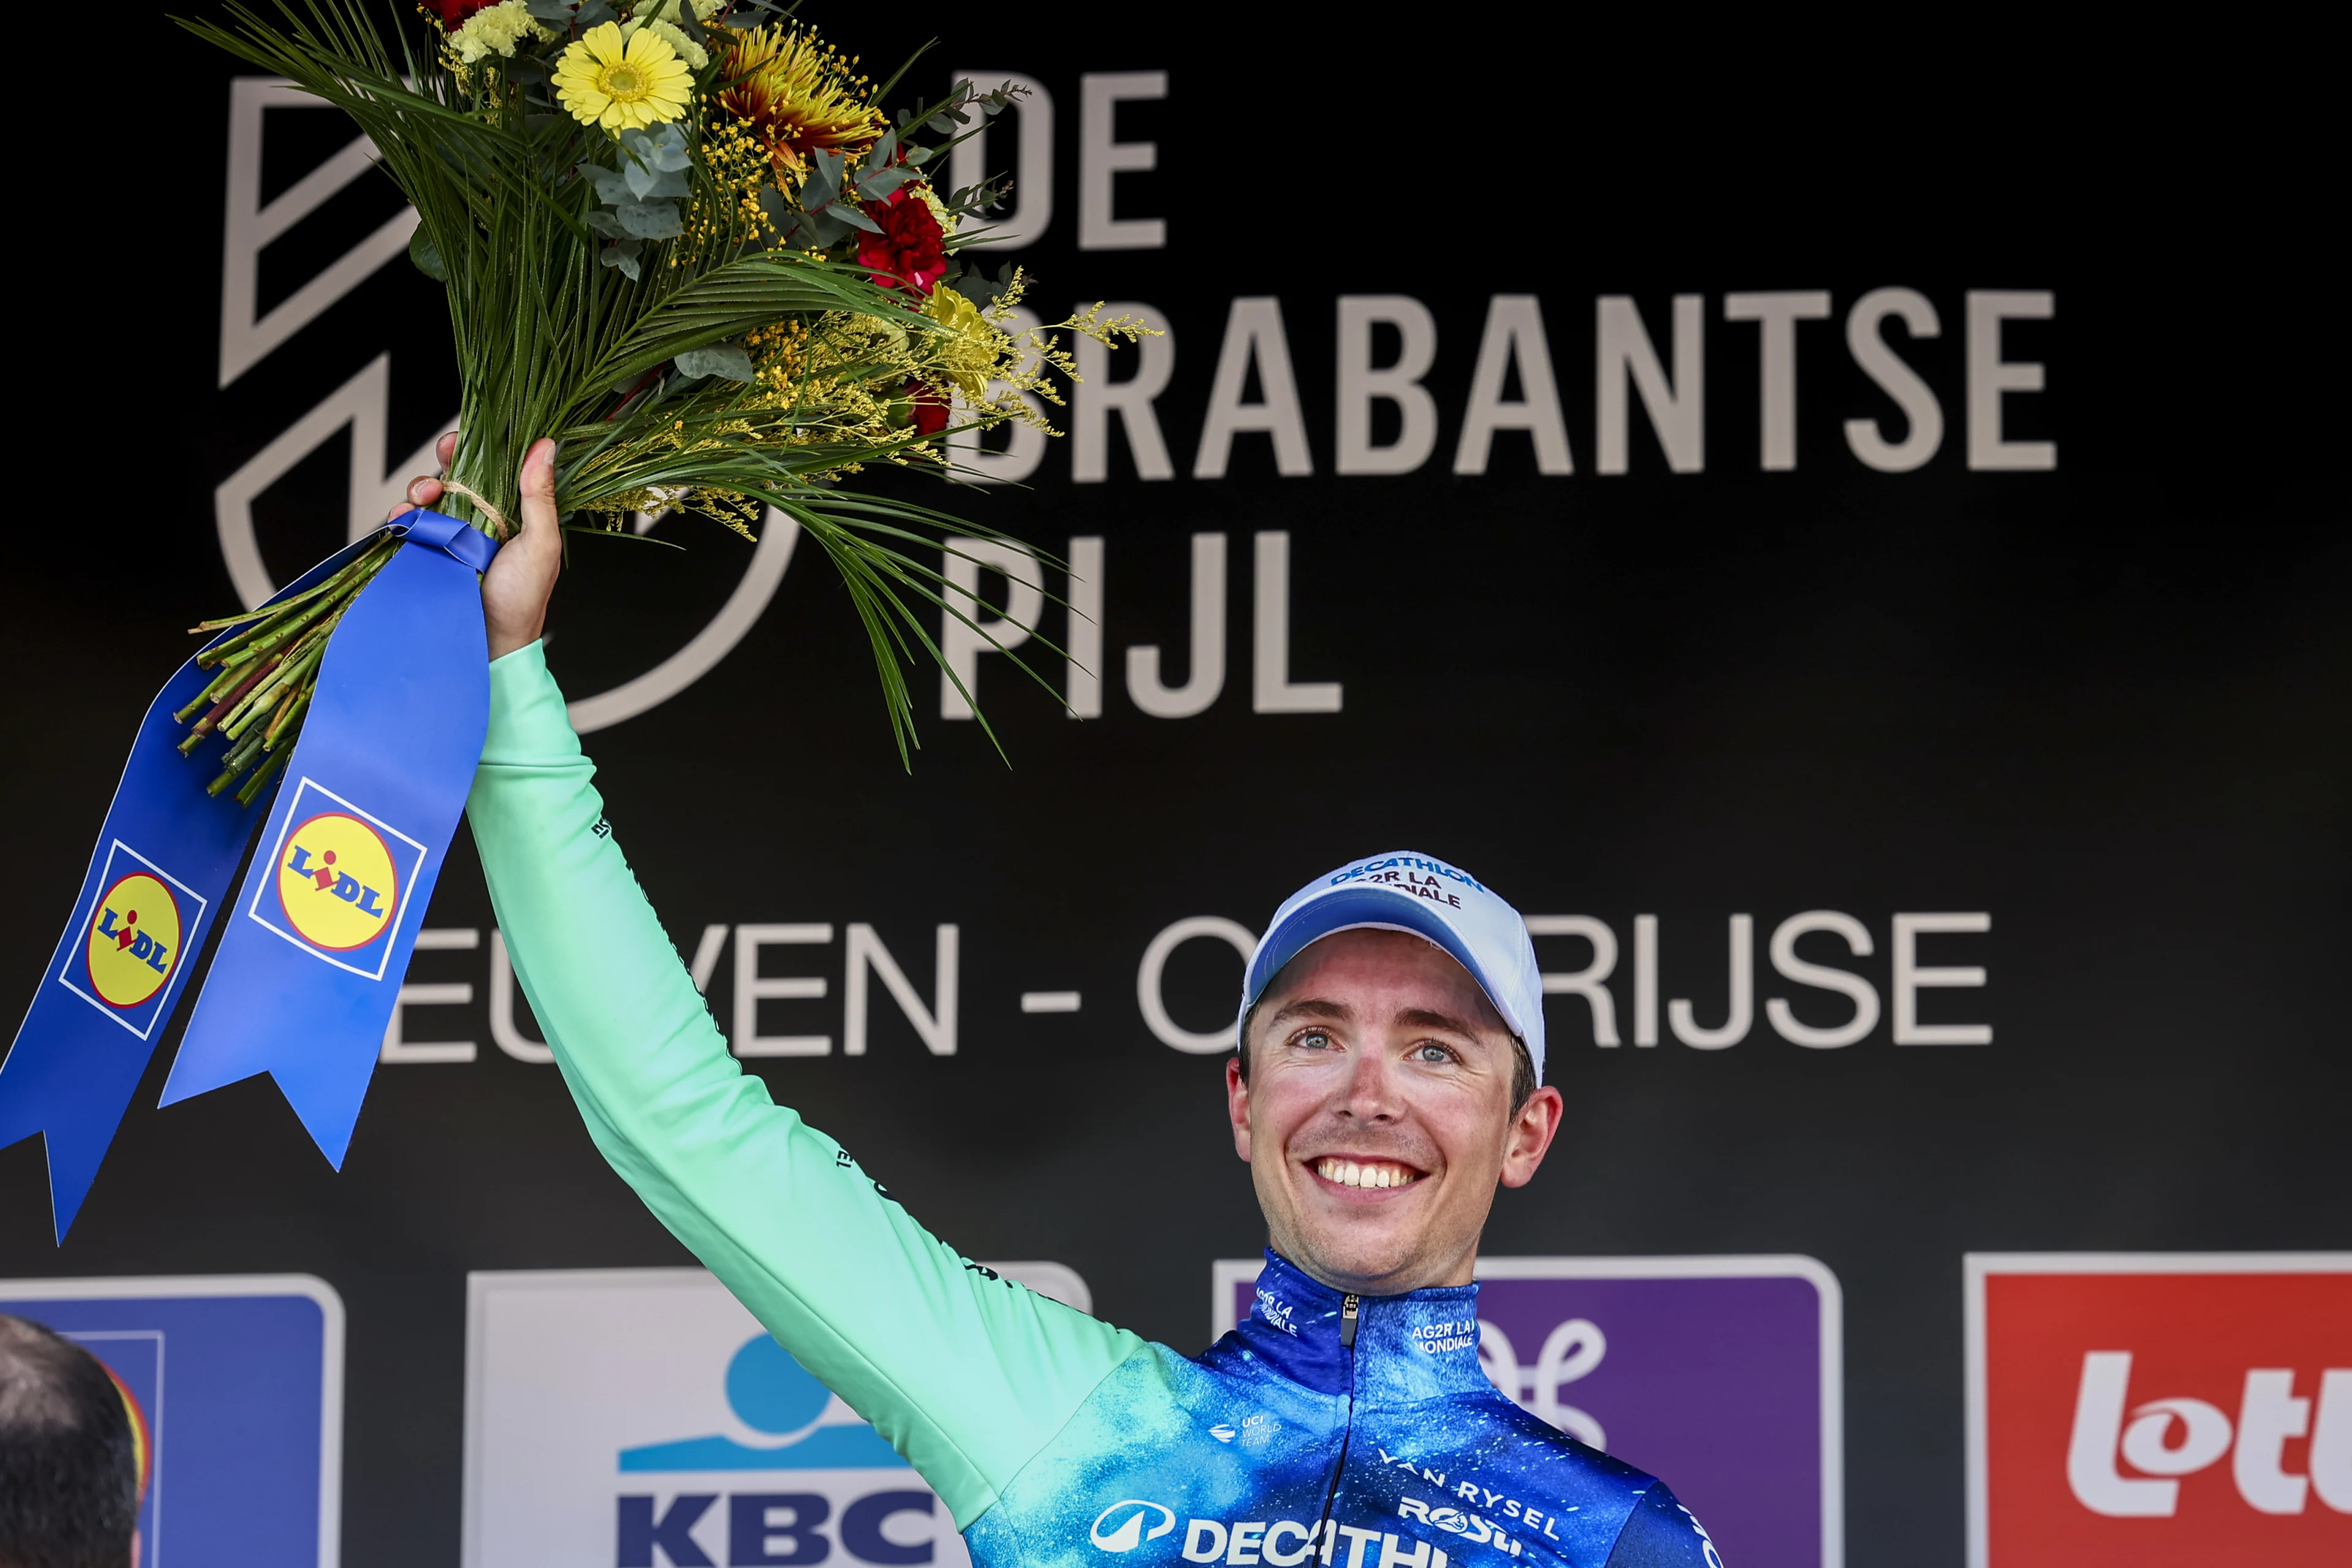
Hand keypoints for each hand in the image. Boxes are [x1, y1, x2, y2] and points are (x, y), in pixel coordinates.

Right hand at [389, 432, 560, 659]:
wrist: (491, 642)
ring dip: (422, 487)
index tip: (467, 439)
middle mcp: (480, 519)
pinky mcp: (428, 551)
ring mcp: (451, 535)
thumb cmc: (523, 599)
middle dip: (445, 461)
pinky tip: (407, 518)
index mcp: (512, 513)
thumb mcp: (539, 544)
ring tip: (426, 497)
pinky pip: (410, 523)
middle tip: (443, 459)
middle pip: (456, 474)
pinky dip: (404, 514)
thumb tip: (545, 447)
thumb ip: (539, 496)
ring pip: (430, 495)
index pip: (493, 468)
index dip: (479, 448)